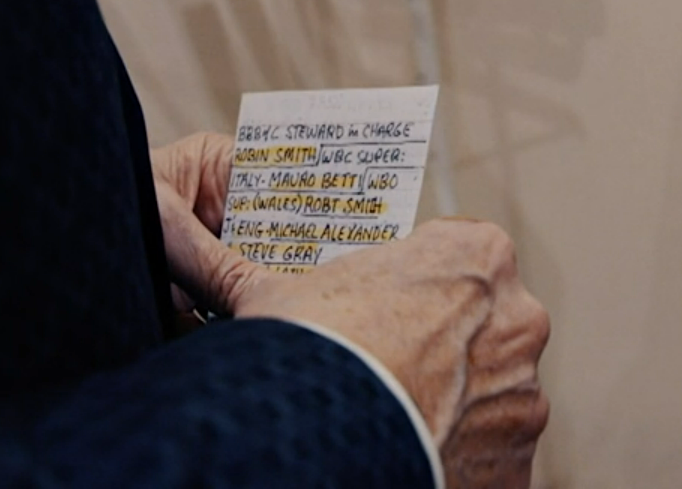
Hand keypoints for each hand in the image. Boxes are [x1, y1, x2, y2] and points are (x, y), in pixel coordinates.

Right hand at [154, 135, 550, 487]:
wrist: (327, 447)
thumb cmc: (307, 355)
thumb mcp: (265, 296)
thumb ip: (225, 257)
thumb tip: (155, 217)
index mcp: (477, 257)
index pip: (457, 263)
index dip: (412, 291)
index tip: (379, 318)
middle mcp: (520, 320)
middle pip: (481, 332)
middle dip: (440, 354)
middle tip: (381, 376)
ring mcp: (526, 396)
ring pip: (491, 399)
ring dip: (452, 411)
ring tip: (390, 425)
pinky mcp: (521, 466)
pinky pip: (493, 460)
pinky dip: (459, 465)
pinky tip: (410, 460)